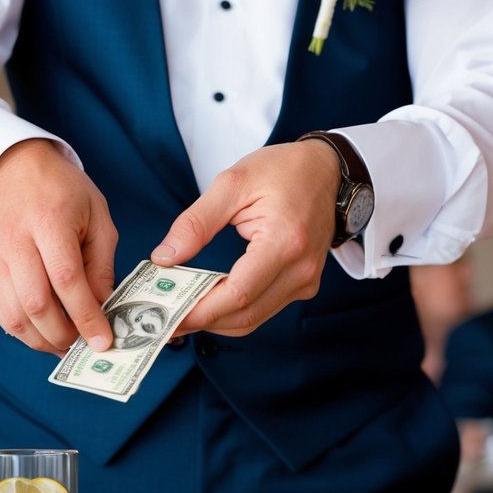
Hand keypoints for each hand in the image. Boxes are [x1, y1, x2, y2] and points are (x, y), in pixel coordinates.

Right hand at [0, 139, 117, 353]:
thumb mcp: (96, 216)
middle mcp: (15, 241)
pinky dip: (23, 332)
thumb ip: (101, 264)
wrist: (13, 169)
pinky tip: (43, 333)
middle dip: (63, 334)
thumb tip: (103, 308)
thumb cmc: (62, 192)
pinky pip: (0, 313)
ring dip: (42, 340)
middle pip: (36, 303)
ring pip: (14, 316)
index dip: (86, 316)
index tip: (103, 340)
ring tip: (65, 344)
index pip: (67, 280)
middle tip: (84, 344)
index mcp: (49, 220)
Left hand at [150, 140, 339, 336]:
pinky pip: (263, 310)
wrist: (327, 170)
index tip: (169, 316)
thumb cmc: (284, 170)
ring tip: (180, 313)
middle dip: (202, 321)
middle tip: (166, 320)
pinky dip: (233, 312)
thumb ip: (196, 223)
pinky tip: (208, 302)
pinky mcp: (304, 285)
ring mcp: (306, 280)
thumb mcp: (232, 183)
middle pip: (245, 315)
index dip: (200, 311)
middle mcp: (301, 269)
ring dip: (215, 321)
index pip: (238, 293)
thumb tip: (164, 258)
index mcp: (285, 242)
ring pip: (253, 319)